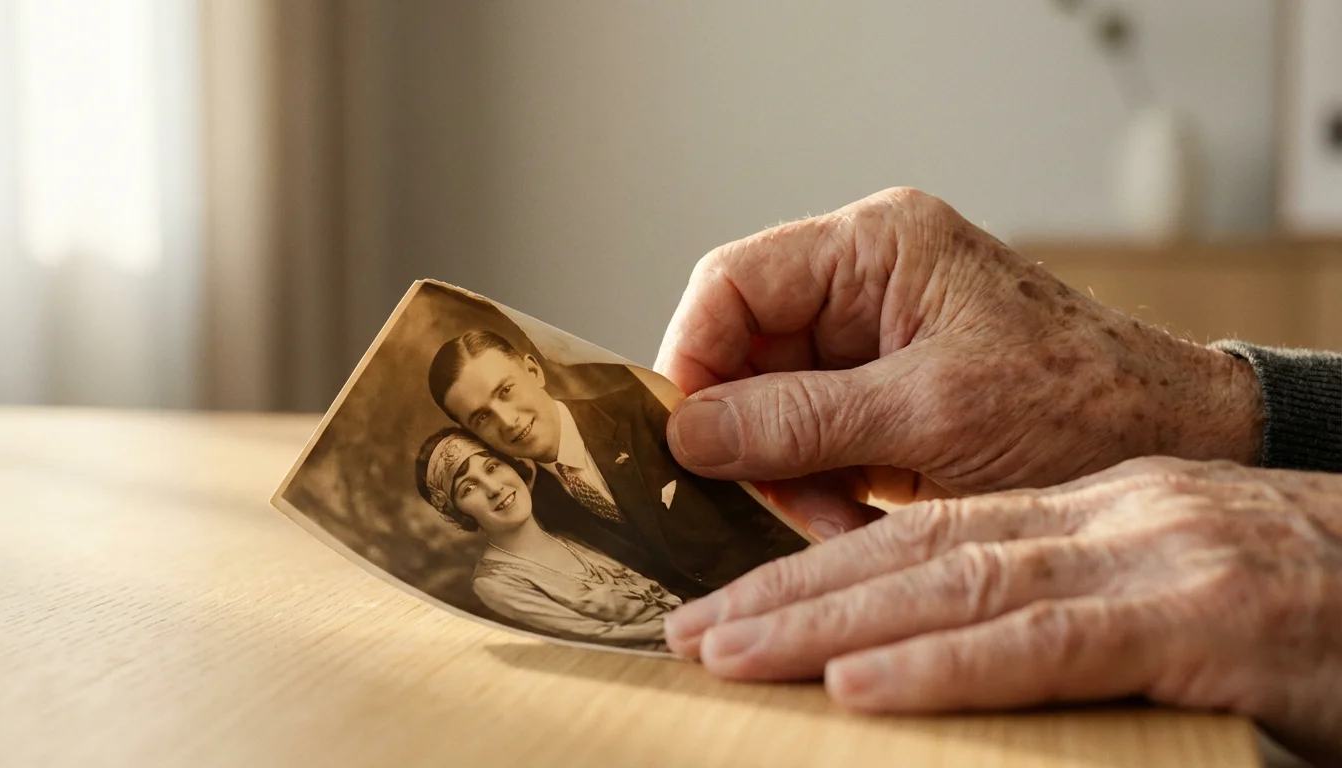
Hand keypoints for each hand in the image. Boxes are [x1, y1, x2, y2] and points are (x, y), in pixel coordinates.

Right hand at [655, 188, 1263, 534]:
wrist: (1174, 443)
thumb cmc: (1082, 404)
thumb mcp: (933, 413)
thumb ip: (802, 420)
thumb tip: (687, 432)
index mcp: (874, 246)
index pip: (731, 283)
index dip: (692, 359)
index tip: (684, 440)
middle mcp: (862, 282)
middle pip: (743, 351)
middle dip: (751, 435)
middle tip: (776, 500)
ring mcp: (871, 340)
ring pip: (768, 406)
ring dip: (788, 474)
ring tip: (838, 518)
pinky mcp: (883, 393)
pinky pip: (810, 439)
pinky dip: (819, 490)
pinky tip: (858, 517)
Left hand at [662, 457, 1341, 762]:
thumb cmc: (1306, 602)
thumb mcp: (1166, 584)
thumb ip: (1062, 605)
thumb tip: (938, 644)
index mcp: (1091, 510)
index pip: (927, 529)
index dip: (818, 568)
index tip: (734, 609)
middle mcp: (1108, 520)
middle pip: (916, 549)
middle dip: (793, 595)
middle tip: (693, 636)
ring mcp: (1157, 560)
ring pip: (960, 582)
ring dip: (832, 624)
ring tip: (733, 655)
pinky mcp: (1206, 619)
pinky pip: (1052, 640)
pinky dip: (948, 662)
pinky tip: (864, 684)